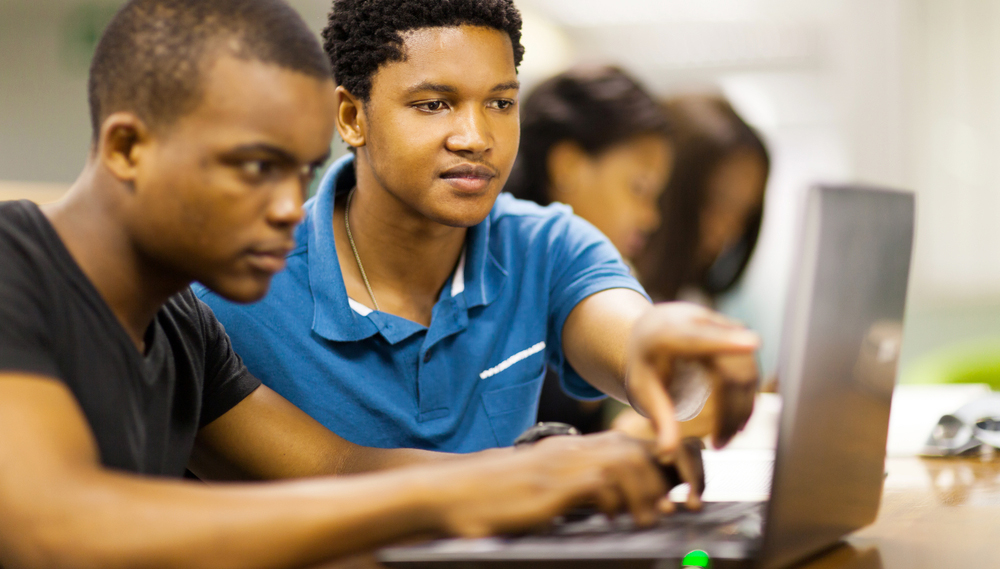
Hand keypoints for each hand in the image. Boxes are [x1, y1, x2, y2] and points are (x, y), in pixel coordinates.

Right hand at [426, 432, 668, 537]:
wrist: (449, 492)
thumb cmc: (492, 497)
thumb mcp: (539, 487)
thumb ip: (569, 488)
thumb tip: (602, 502)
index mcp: (566, 449)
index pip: (623, 443)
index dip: (650, 464)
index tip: (664, 491)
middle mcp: (566, 450)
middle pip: (632, 448)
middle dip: (657, 478)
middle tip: (666, 508)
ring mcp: (558, 465)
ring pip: (624, 462)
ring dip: (644, 492)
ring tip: (647, 518)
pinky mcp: (550, 485)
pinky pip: (600, 483)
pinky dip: (617, 501)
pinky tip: (613, 519)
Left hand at [625, 302, 759, 458]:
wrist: (654, 331)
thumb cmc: (646, 363)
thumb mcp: (643, 391)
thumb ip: (659, 420)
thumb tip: (667, 455)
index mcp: (668, 332)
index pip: (698, 337)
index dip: (725, 341)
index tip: (752, 342)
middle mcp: (699, 321)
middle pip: (730, 366)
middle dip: (731, 409)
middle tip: (720, 444)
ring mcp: (721, 325)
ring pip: (746, 369)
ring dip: (742, 407)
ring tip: (725, 438)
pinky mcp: (737, 333)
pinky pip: (750, 367)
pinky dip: (746, 397)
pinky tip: (735, 421)